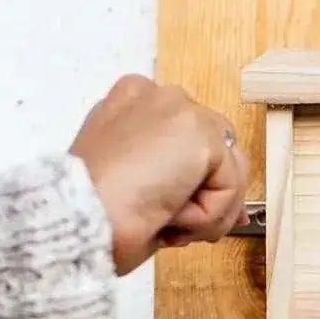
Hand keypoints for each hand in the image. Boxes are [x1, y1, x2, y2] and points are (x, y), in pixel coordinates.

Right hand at [70, 75, 249, 274]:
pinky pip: (228, 190)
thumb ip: (184, 184)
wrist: (80, 218)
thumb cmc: (94, 212)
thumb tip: (239, 213)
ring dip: (205, 212)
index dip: (192, 183)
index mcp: (133, 101)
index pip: (190, 141)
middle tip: (170, 222)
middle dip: (207, 198)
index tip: (169, 210)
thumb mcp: (138, 186)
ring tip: (163, 218)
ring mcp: (181, 111)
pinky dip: (206, 217)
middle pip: (219, 155)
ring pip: (229, 174)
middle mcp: (159, 97)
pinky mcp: (201, 135)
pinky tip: (168, 213)